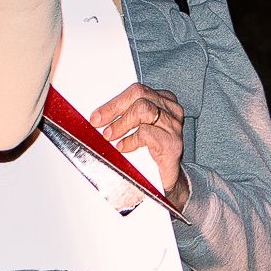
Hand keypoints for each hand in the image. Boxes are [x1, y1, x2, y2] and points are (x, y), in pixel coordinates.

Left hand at [91, 83, 185, 204]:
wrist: (169, 179)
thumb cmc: (152, 151)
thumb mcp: (138, 129)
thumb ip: (125, 117)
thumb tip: (99, 117)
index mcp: (163, 101)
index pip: (137, 91)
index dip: (114, 102)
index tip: (97, 115)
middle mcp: (171, 110)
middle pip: (140, 95)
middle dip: (114, 109)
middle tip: (99, 124)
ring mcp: (173, 126)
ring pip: (143, 110)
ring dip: (121, 124)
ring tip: (110, 136)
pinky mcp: (172, 143)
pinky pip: (146, 133)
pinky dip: (130, 140)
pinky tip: (123, 147)